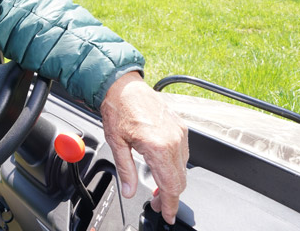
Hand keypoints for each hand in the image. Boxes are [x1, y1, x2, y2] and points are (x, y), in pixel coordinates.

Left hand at [100, 71, 188, 223]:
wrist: (124, 86)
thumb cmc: (118, 109)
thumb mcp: (116, 143)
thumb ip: (126, 170)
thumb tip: (129, 191)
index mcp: (158, 146)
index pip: (170, 185)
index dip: (170, 204)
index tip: (166, 214)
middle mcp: (173, 140)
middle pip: (180, 180)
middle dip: (170, 196)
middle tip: (156, 203)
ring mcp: (179, 133)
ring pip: (183, 168)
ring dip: (173, 181)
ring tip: (157, 188)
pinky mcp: (180, 127)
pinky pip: (183, 153)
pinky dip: (175, 165)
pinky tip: (163, 167)